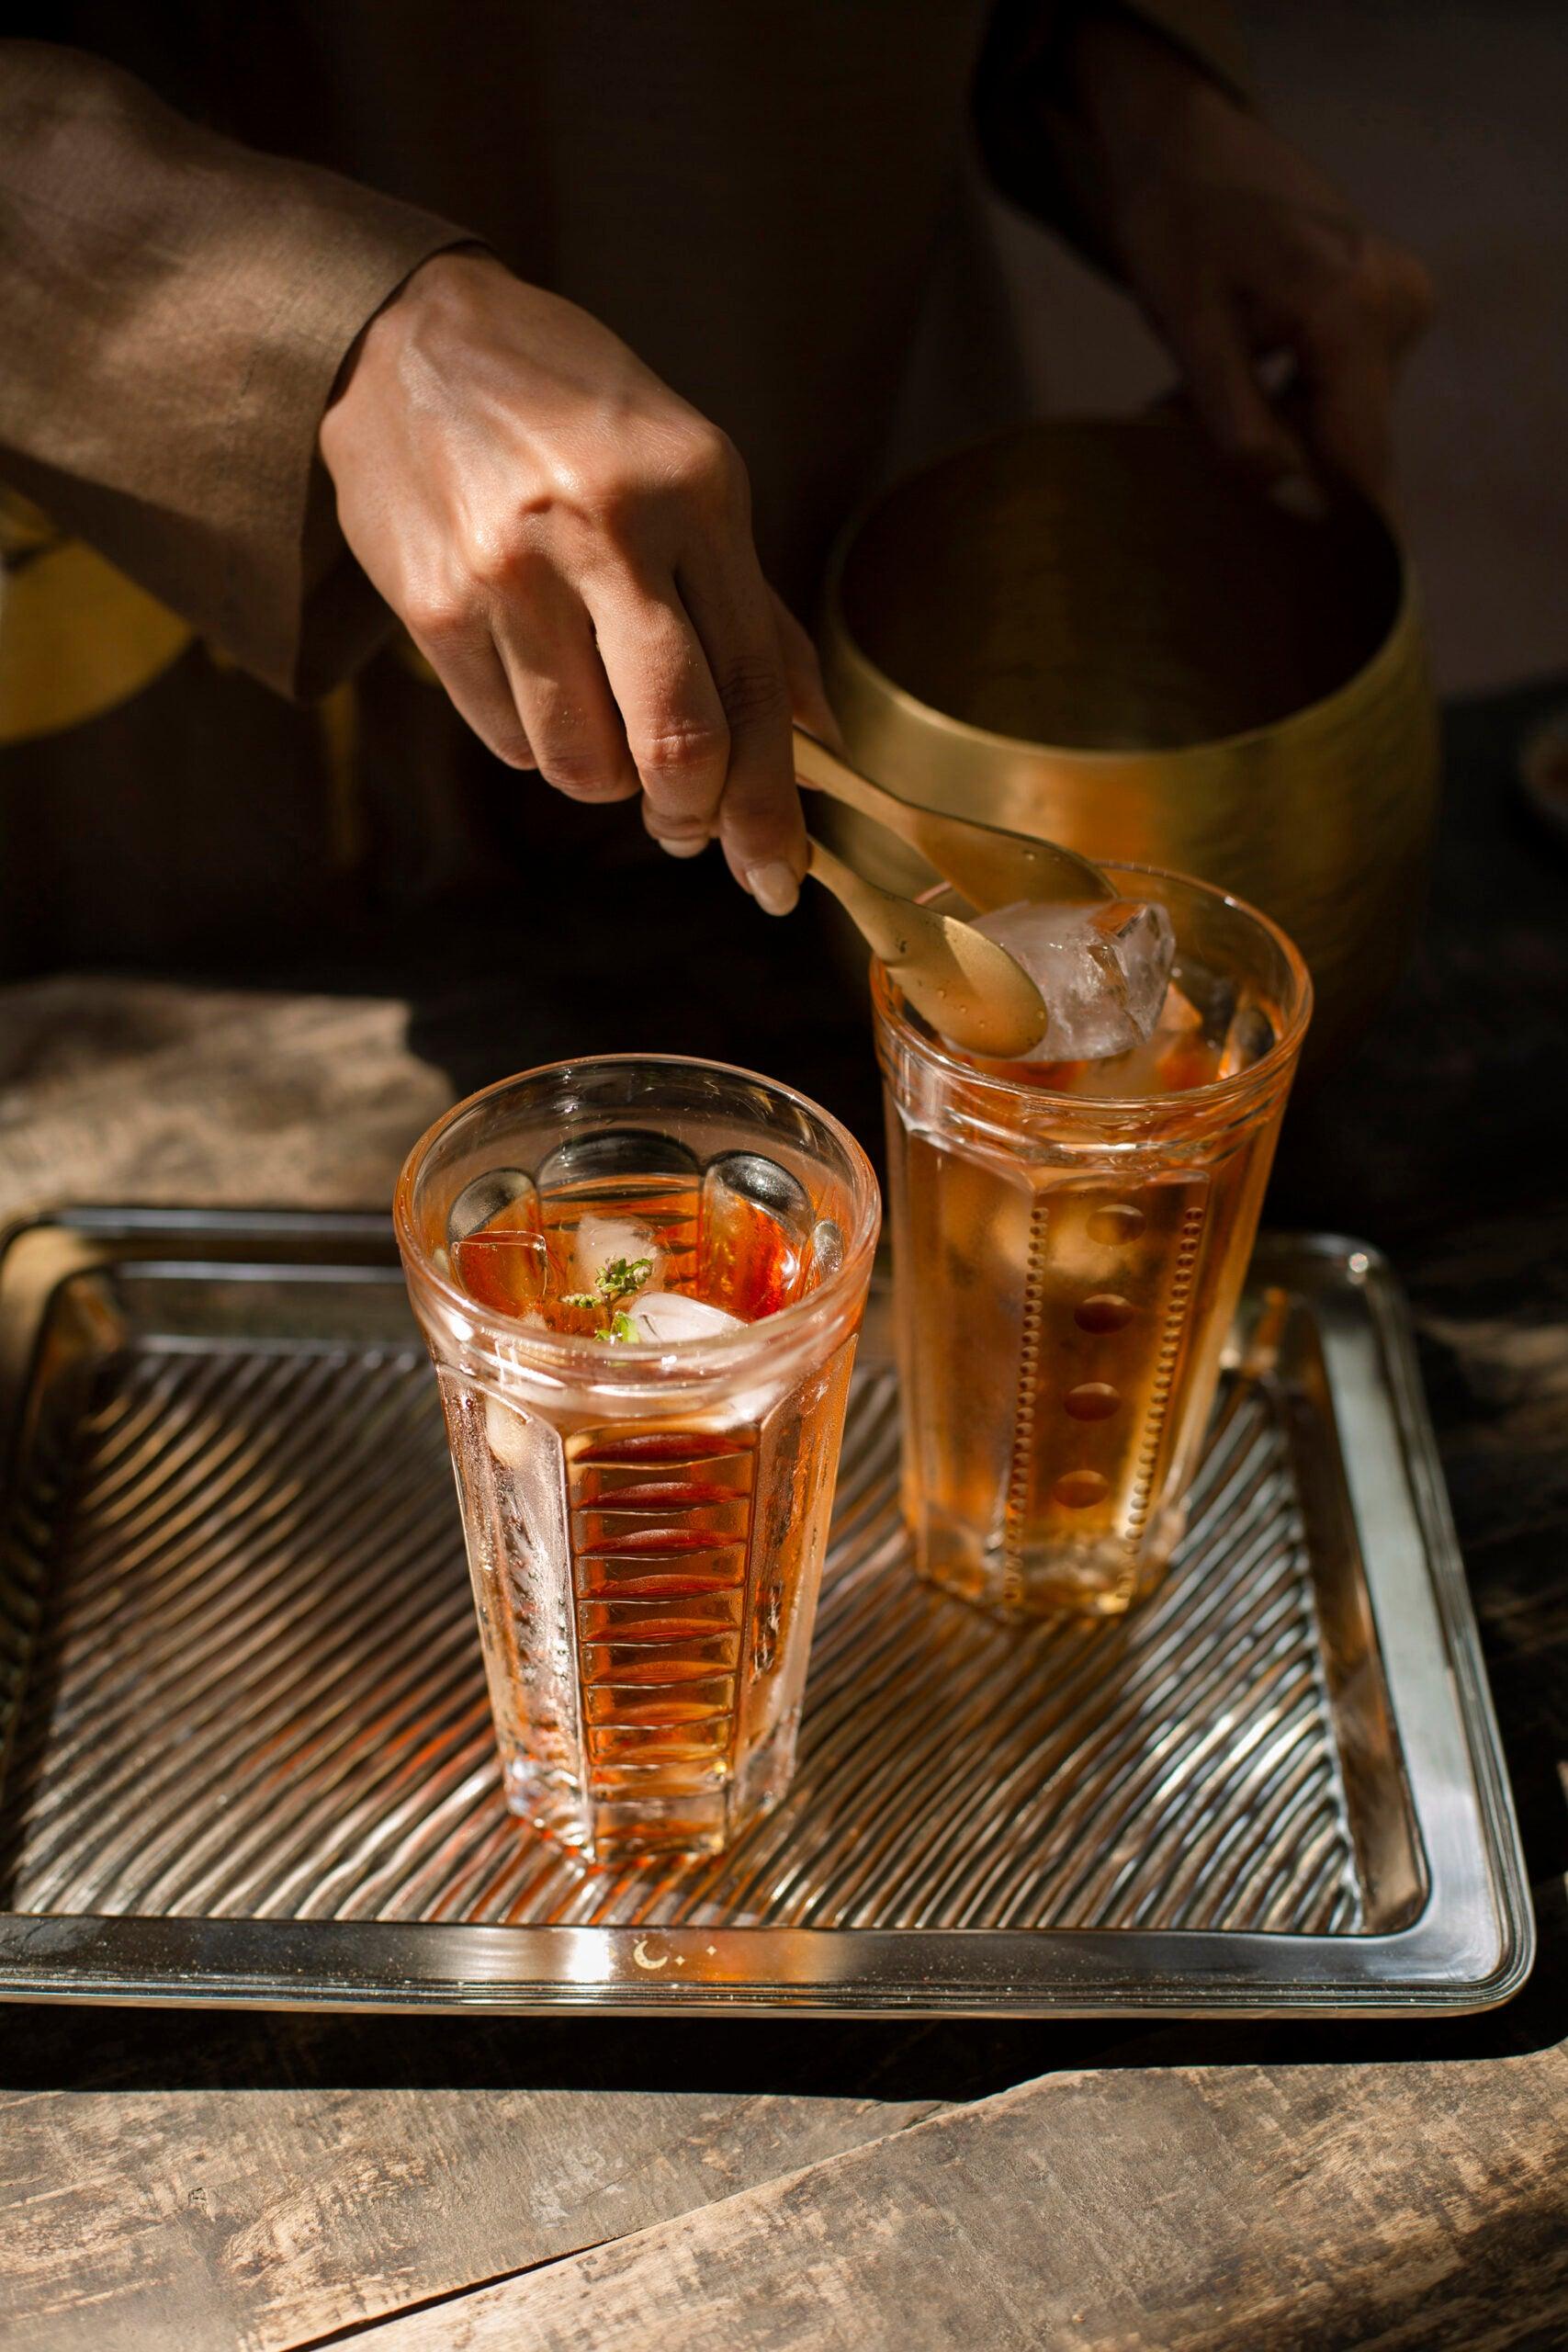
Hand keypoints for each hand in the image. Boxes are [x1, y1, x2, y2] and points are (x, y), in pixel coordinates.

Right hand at [319, 250, 835, 910]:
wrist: (407, 338)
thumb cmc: (573, 414)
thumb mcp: (687, 473)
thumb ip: (751, 607)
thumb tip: (815, 734)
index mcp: (695, 492)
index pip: (754, 686)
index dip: (770, 803)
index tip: (776, 873)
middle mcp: (608, 529)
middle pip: (678, 743)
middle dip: (694, 816)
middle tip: (687, 829)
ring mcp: (512, 571)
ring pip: (584, 763)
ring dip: (606, 778)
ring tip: (600, 721)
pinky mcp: (434, 605)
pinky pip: (510, 740)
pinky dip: (538, 740)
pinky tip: (535, 675)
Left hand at [1064, 15, 1433, 509]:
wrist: (1187, 144)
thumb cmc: (1177, 220)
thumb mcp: (1188, 322)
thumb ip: (1234, 415)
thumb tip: (1283, 498)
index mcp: (1355, 313)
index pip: (1363, 456)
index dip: (1340, 531)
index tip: (1317, 595)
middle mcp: (1396, 309)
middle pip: (1347, 442)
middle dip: (1275, 469)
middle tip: (1190, 460)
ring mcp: (1396, 306)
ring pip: (1337, 421)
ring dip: (1267, 436)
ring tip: (1188, 411)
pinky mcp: (1382, 310)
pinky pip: (1336, 390)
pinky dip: (1279, 406)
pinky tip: (1220, 387)